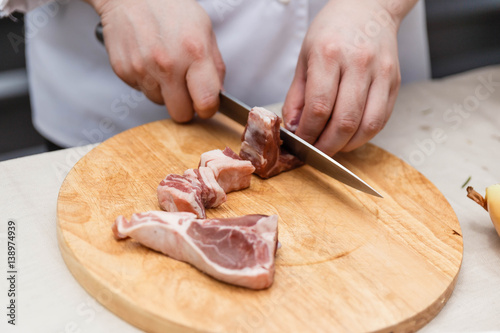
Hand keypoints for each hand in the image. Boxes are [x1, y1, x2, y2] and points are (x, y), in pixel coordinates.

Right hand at [87, 0, 224, 121]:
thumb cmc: (171, 8)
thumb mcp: (205, 30)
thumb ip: (215, 67)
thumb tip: (217, 95)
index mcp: (194, 53)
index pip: (205, 102)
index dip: (208, 108)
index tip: (206, 104)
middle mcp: (168, 64)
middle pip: (181, 114)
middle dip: (186, 106)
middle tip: (185, 90)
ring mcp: (143, 69)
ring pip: (160, 103)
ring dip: (165, 91)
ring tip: (164, 66)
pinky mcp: (124, 71)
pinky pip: (141, 91)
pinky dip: (147, 81)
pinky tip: (148, 60)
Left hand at [282, 0, 413, 155]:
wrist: (368, 9)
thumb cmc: (332, 31)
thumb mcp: (304, 58)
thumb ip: (297, 96)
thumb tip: (294, 129)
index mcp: (329, 54)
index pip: (319, 107)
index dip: (308, 133)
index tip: (300, 143)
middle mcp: (358, 63)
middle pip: (344, 121)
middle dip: (326, 146)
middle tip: (314, 153)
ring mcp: (381, 73)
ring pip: (366, 126)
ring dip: (347, 146)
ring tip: (332, 148)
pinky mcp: (395, 82)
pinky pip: (381, 120)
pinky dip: (364, 136)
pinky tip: (349, 137)